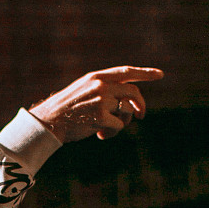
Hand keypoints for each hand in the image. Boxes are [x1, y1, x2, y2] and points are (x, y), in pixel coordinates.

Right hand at [29, 66, 163, 142]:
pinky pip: (119, 125)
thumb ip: (103, 91)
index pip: (126, 72)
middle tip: (141, 116)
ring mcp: (101, 100)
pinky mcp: (100, 116)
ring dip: (123, 122)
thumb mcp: (83, 92)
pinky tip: (99, 135)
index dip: (144, 72)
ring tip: (107, 129)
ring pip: (127, 109)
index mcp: (96, 77)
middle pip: (132, 91)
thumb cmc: (66, 111)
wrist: (48, 122)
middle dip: (140, 105)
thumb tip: (128, 102)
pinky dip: (112, 132)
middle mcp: (100, 85)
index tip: (160, 74)